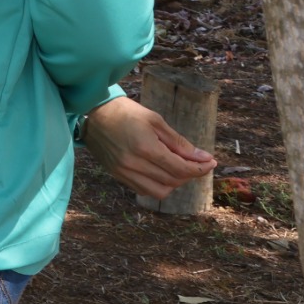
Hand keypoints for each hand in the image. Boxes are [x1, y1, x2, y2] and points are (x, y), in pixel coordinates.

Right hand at [82, 95, 216, 200]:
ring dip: (174, 183)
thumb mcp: (155, 121)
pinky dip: (157, 185)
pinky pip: (143, 190)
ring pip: (159, 191)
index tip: (210, 162)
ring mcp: (123, 172)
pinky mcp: (117, 175)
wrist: (93, 113)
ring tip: (177, 169)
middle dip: (190, 174)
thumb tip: (203, 157)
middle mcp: (134, 163)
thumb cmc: (126, 112)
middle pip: (173, 181)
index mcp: (145, 147)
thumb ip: (179, 142)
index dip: (200, 168)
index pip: (181, 168)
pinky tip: (160, 172)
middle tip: (196, 163)